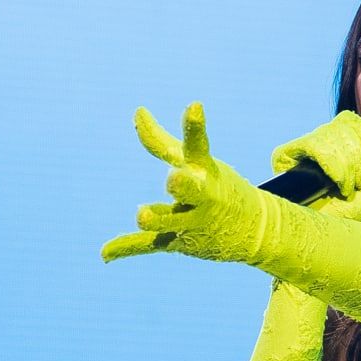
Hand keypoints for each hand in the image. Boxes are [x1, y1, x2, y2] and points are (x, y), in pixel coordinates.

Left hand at [102, 102, 272, 265]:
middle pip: (192, 190)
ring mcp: (193, 221)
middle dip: (184, 185)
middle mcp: (202, 196)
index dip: (195, 127)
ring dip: (158, 219)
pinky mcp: (180, 242)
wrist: (256, 230)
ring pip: (171, 221)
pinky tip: (105, 253)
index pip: (198, 146)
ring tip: (141, 215)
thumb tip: (137, 111)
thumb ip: (162, 141)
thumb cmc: (216, 188)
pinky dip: (127, 248)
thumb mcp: (196, 163)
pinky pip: (151, 245)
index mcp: (204, 170)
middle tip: (174, 180)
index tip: (195, 107)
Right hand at [271, 111, 360, 222]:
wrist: (323, 238)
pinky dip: (333, 166)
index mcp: (338, 144)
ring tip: (344, 189)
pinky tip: (335, 183)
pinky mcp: (284, 155)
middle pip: (344, 126)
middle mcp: (318, 142)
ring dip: (347, 167)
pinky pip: (316, 145)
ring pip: (332, 135)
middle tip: (355, 185)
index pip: (352, 121)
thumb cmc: (347, 216)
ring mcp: (301, 148)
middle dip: (358, 160)